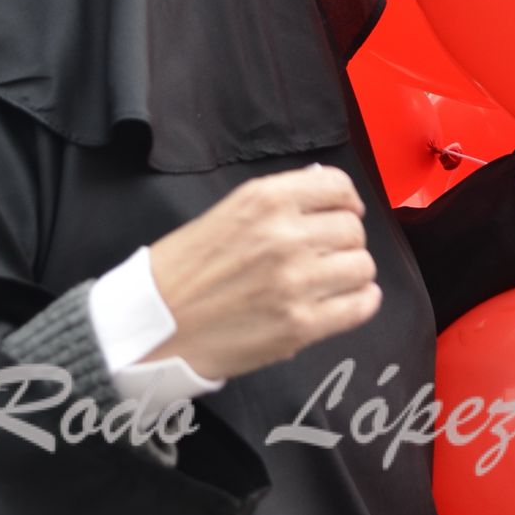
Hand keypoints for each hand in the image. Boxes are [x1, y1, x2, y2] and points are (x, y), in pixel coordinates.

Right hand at [144, 164, 379, 380]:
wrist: (151, 326)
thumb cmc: (183, 270)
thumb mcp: (226, 214)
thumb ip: (277, 204)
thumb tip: (323, 192)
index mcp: (264, 200)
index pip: (337, 187)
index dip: (345, 202)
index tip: (342, 214)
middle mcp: (285, 235)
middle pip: (353, 229)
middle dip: (345, 241)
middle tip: (327, 255)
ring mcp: (297, 282)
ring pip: (362, 266)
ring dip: (352, 273)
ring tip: (333, 281)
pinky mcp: (301, 325)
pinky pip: (360, 306)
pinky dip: (360, 302)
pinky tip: (344, 303)